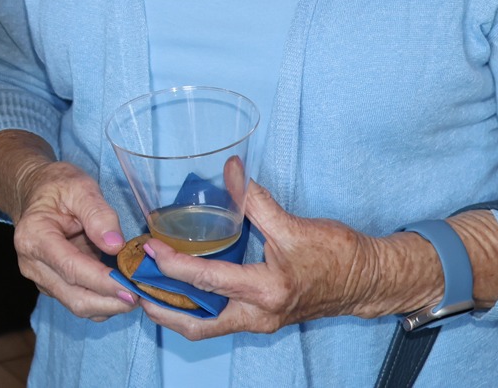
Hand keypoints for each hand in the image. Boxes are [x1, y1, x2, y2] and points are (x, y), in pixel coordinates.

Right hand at [6, 157, 139, 320]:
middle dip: (110, 301)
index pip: (71, 268)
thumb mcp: (80, 187)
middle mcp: (32, 263)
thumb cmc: (58, 186)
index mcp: (35, 236)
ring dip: (109, 305)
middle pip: (74, 297)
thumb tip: (115, 246)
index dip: (103, 281)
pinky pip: (80, 302)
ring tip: (136, 292)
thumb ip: (98, 214)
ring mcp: (41, 278)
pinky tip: (120, 289)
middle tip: (142, 295)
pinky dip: (103, 302)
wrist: (37, 191)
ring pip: (78, 305)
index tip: (132, 287)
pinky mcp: (52, 285)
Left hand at [134, 182, 391, 338]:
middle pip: (197, 323)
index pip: (207, 281)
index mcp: (266, 291)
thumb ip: (255, 200)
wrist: (367, 281)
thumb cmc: (337, 255)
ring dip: (174, 312)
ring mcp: (260, 320)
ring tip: (143, 289)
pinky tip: (175, 289)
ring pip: (207, 326)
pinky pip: (219, 319)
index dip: (172, 264)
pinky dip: (194, 308)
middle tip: (130, 285)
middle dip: (160, 308)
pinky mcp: (261, 317)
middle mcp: (259, 314)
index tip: (146, 248)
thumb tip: (229, 171)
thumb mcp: (294, 225)